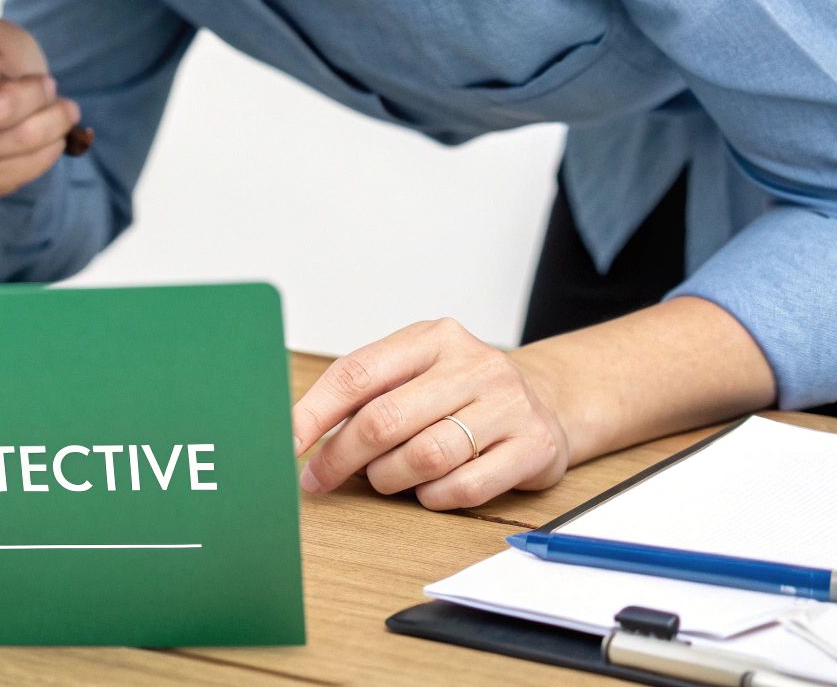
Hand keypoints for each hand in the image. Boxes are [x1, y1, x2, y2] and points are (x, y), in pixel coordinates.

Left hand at [291, 318, 572, 509]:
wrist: (549, 401)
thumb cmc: (461, 391)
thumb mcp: (416, 371)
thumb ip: (365, 393)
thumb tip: (297, 433)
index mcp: (433, 338)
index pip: (358, 373)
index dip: (314, 412)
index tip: (287, 443)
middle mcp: (474, 365)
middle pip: (385, 419)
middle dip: (341, 456)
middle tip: (320, 478)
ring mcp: (508, 405)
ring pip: (424, 456)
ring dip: (389, 478)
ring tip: (383, 478)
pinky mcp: (534, 447)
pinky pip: (464, 487)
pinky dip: (433, 497)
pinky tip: (428, 490)